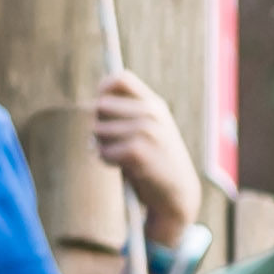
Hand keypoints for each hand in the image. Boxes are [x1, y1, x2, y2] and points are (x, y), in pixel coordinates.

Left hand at [86, 67, 201, 242]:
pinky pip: (103, 151)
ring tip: (120, 157)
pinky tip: (122, 168)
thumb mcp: (149, 131)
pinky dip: (106, 161)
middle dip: (98, 124)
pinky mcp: (138, 152)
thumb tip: (94, 102)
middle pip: (101, 105)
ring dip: (101, 146)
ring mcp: (146, 131)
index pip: (122, 78)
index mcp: (155, 105)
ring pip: (98, 130)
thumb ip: (128, 115)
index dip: (103, 88)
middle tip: (109, 141)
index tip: (99, 104)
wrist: (178, 194)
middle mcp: (151, 114)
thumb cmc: (156, 162)